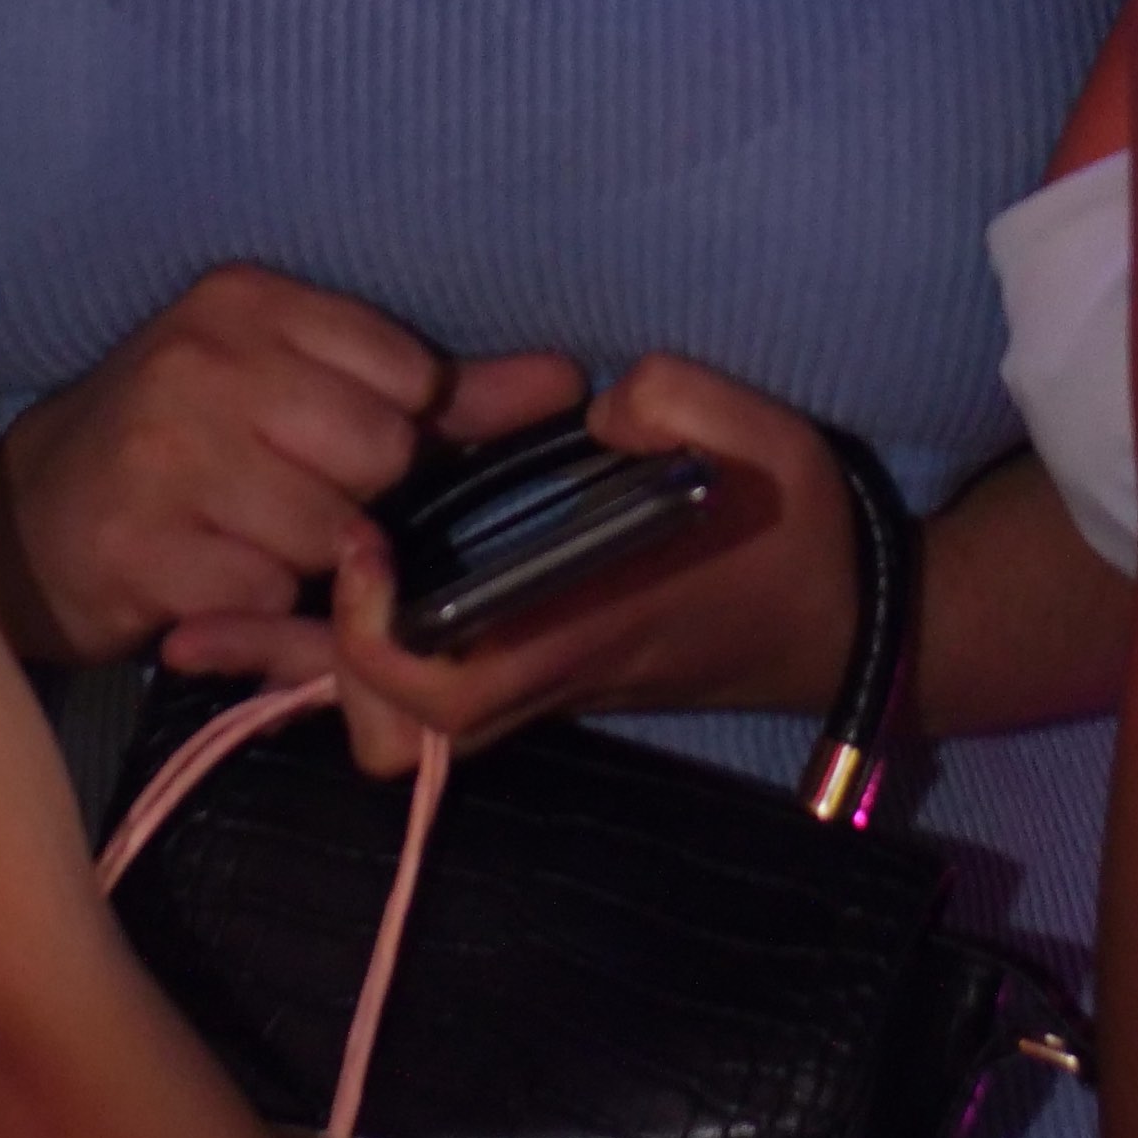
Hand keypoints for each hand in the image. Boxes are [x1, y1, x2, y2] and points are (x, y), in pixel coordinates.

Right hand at [0, 264, 581, 664]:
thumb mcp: (297, 386)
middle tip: (301, 506)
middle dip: (358, 503)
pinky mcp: (136, 546)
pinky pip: (262, 595)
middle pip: (377, 454)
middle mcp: (203, 362)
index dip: (400, 434)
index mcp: (250, 302)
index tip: (349, 452)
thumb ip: (439, 391)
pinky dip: (255, 606)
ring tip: (254, 544)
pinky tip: (213, 579)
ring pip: (327, 535)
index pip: (406, 376)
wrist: (36, 513)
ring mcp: (163, 453)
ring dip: (307, 564)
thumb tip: (568, 383)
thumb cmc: (190, 444)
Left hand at [268, 356, 868, 778]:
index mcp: (581, 633)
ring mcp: (538, 681)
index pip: (442, 692)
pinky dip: (374, 649)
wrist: (847, 618)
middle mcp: (544, 676)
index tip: (366, 537)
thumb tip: (600, 403)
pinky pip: (428, 687)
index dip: (374, 637)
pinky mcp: (540, 666)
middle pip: (390, 733)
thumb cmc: (798, 532)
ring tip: (290, 579)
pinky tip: (350, 579)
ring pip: (399, 721)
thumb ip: (685, 403)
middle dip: (321, 664)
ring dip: (334, 659)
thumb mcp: (766, 443)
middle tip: (308, 562)